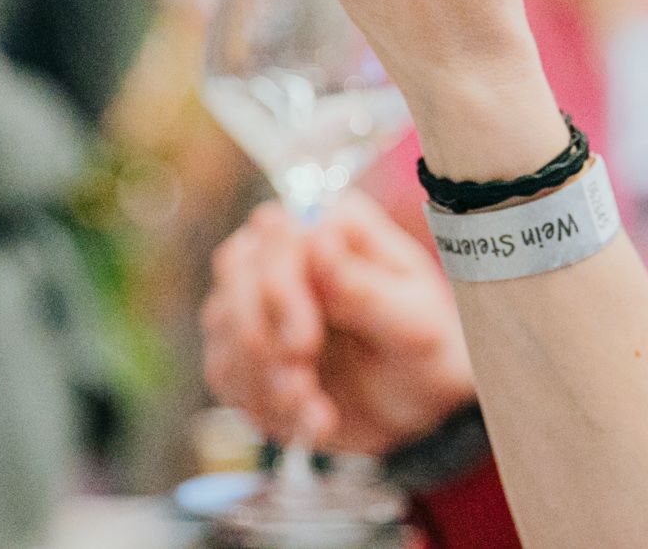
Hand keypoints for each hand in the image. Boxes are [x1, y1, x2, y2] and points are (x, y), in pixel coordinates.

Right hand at [202, 196, 475, 455]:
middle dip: (262, 339)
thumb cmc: (423, 351)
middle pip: (236, 272)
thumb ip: (363, 287)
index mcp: (336, 225)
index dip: (280, 288)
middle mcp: (288, 249)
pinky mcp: (244, 346)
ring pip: (224, 325)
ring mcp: (259, 296)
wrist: (416, 409)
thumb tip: (318, 235)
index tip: (304, 343)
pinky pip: (224, 372)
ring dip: (265, 381)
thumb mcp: (412, 324)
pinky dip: (264, 407)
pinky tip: (311, 422)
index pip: (279, 233)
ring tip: (317, 412)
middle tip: (302, 386)